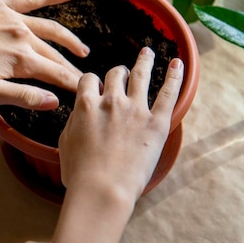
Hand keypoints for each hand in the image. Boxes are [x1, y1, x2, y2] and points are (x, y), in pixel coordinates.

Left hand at [0, 0, 89, 109]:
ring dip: (69, 40)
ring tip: (82, 50)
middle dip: (71, 68)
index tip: (86, 91)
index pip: (57, 74)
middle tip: (84, 79)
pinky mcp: (2, 5)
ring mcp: (14, 18)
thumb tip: (54, 101)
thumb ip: (23, 96)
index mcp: (21, 60)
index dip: (73, 84)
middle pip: (55, 55)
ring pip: (51, 29)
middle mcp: (23, 36)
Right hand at [58, 47, 183, 201]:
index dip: (93, 83)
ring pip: (140, 75)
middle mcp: (111, 101)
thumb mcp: (65, 143)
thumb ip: (73, 122)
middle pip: (115, 74)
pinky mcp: (157, 122)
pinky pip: (168, 92)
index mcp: (86, 104)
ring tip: (147, 52)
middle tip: (123, 75)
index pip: (89, 80)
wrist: (102, 190)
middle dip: (118, 73)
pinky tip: (178, 63)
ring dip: (143, 61)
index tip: (97, 89)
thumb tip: (79, 115)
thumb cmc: (80, 174)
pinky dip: (174, 75)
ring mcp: (135, 110)